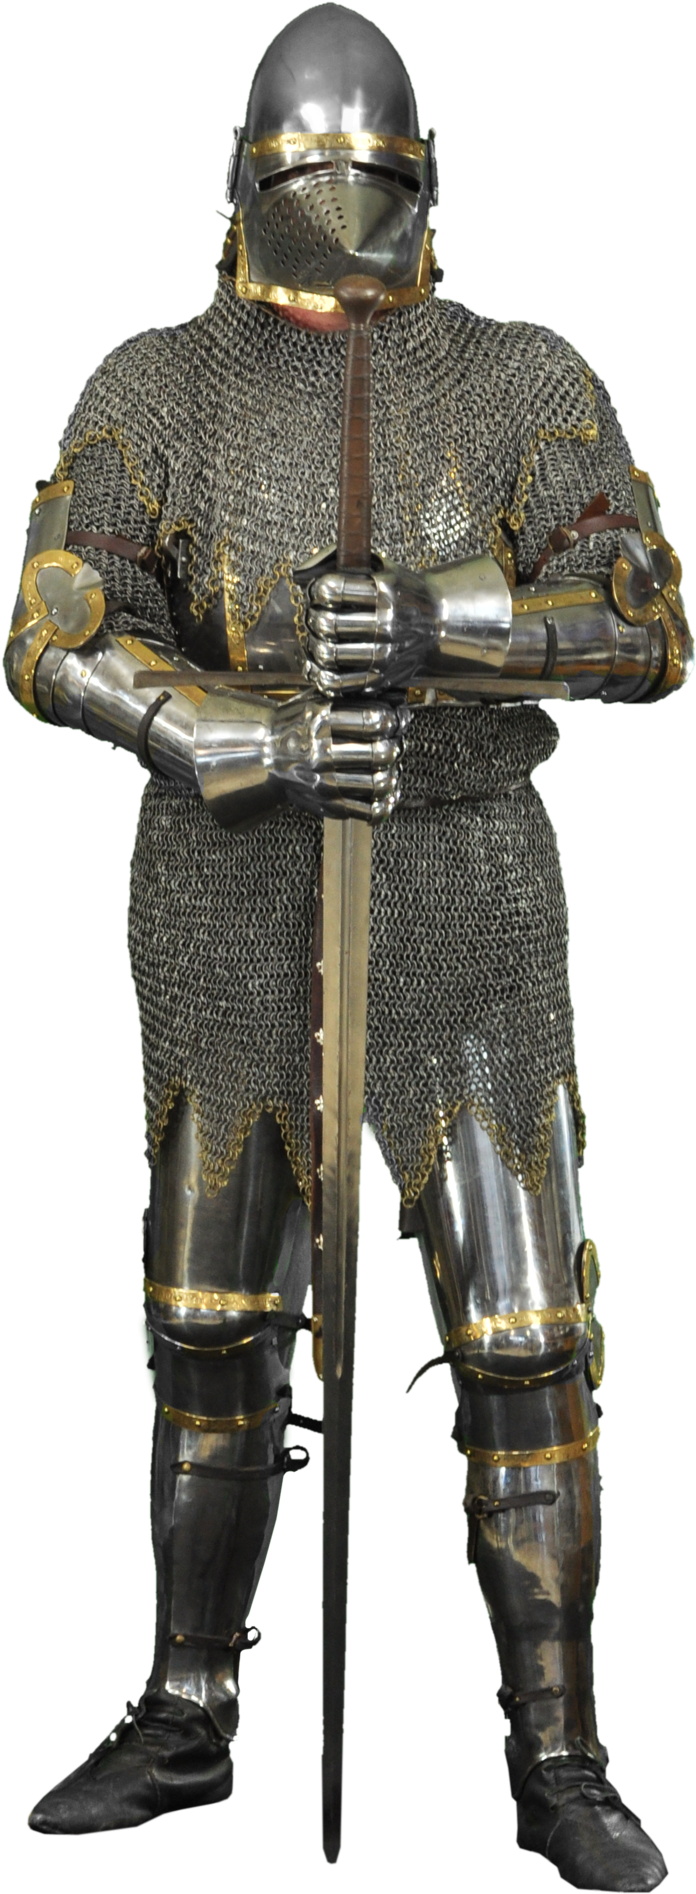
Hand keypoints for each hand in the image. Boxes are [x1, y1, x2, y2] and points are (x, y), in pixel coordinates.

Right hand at [271, 693, 409, 820]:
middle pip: (381, 753)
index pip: (374, 721)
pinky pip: (368, 810)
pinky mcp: (328, 805)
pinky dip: (385, 803)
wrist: (264, 756)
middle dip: (396, 746)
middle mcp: (322, 754)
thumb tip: (398, 701)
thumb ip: (355, 700)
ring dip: (393, 773)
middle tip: (394, 744)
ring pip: (379, 783)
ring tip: (390, 767)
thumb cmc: (296, 725)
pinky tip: (386, 793)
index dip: (394, 720)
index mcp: (321, 723)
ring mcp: (325, 783)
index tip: (396, 720)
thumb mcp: (318, 702)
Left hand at [305, 557, 436, 695]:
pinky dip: (319, 675)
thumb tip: (307, 572)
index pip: (332, 590)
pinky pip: (337, 684)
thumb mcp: (387, 571)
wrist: (439, 625)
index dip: (316, 590)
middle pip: (327, 624)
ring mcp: (384, 655)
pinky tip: (316, 666)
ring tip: (316, 639)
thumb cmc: (406, 595)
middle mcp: (386, 625)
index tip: (317, 593)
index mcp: (386, 593)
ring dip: (313, 645)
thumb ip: (353, 566)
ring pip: (328, 654)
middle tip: (314, 617)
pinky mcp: (380, 678)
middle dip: (312, 618)